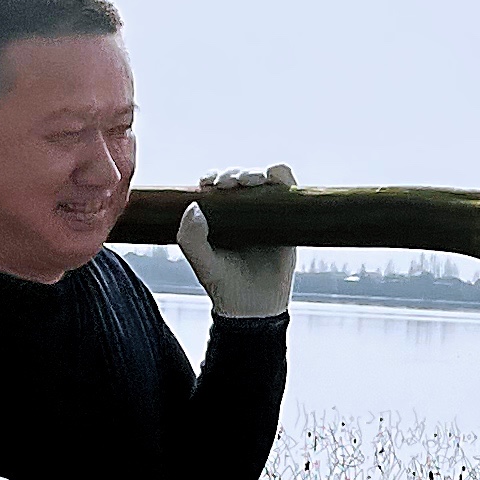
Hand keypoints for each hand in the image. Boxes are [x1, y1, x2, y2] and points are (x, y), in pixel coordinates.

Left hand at [176, 164, 296, 320]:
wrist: (254, 308)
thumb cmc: (224, 286)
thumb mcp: (201, 263)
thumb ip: (190, 238)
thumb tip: (194, 205)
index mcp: (219, 216)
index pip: (216, 185)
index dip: (214, 177)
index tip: (212, 184)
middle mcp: (243, 210)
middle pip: (240, 177)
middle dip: (235, 173)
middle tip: (230, 183)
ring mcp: (266, 213)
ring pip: (263, 178)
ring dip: (257, 171)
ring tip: (252, 180)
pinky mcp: (288, 218)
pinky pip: (288, 188)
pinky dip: (281, 175)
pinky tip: (273, 177)